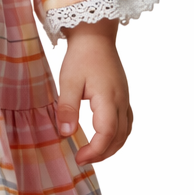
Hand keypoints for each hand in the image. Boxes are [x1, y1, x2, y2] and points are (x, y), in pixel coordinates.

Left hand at [56, 19, 132, 164]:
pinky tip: (105, 137)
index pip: (107, 134)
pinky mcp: (123, 95)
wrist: (95, 35)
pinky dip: (118, 135)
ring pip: (126, 132)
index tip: (78, 157)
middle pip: (119, 137)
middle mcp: (121, 101)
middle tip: (83, 159)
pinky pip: (127, 122)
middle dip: (103, 154)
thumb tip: (66, 133)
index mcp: (108, 99)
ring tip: (93, 153)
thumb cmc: (82, 56)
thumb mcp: (68, 81)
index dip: (94, 151)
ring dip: (112, 147)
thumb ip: (67, 108)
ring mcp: (125, 98)